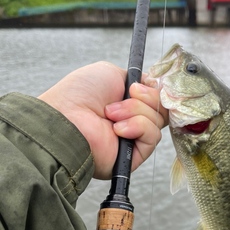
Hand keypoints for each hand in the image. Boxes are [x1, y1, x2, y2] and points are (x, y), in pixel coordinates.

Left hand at [38, 61, 167, 178]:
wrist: (67, 117)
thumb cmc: (80, 94)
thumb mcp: (112, 73)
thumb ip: (138, 78)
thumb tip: (155, 85)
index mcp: (126, 101)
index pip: (156, 96)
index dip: (155, 89)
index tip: (144, 83)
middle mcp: (131, 119)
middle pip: (161, 108)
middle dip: (147, 97)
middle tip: (129, 94)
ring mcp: (133, 138)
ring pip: (158, 120)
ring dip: (136, 111)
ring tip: (110, 114)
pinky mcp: (135, 156)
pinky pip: (153, 136)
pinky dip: (137, 127)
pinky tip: (117, 129)